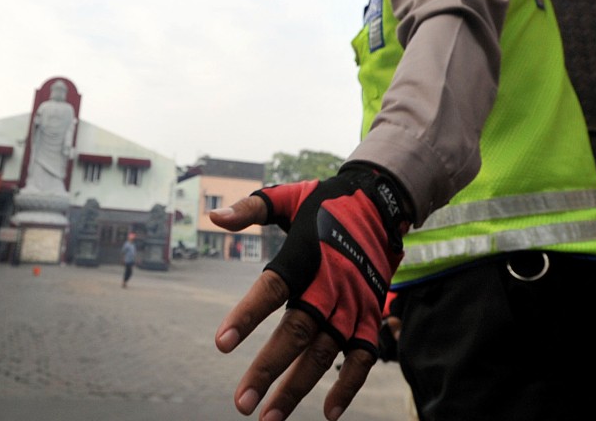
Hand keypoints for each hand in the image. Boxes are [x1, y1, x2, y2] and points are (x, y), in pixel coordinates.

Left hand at [210, 166, 408, 420]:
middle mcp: (329, 285)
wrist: (381, 203)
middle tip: (241, 403)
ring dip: (298, 388)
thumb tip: (214, 217)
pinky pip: (363, 356)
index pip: (271, 290)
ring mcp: (353, 304)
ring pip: (325, 354)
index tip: (221, 345)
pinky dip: (349, 385)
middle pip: (297, 333)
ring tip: (269, 416)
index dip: (247, 317)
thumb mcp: (285, 197)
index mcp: (304, 256)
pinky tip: (328, 412)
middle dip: (268, 371)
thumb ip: (249, 209)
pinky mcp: (371, 315)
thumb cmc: (324, 202)